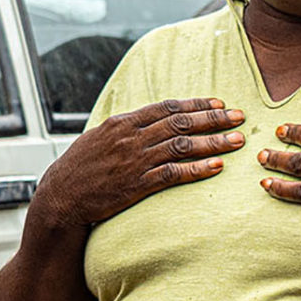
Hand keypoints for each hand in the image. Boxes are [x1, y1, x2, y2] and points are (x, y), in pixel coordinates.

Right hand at [38, 98, 245, 226]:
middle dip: (214, 118)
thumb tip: (155, 118)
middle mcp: (131, 138)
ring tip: (238, 140)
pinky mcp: (137, 185)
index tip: (220, 102)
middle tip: (240, 116)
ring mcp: (135, 161)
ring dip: (213, 142)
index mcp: (122, 123)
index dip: (197, 104)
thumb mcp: (100, 137)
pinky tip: (217, 166)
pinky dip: (197, 169)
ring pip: (182, 146)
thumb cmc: (80, 168)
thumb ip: (129, 127)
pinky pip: (173, 174)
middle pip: (181, 122)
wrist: (60, 198)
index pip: (168, 107)